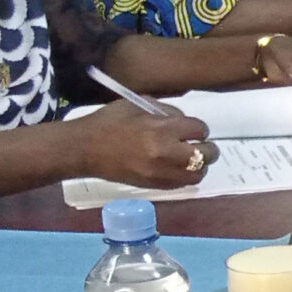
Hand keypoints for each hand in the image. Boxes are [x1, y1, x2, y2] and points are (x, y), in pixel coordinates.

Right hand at [71, 103, 216, 188]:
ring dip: (199, 165)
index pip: (199, 129)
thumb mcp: (137, 105)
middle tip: (199, 144)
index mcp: (162, 129)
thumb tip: (184, 121)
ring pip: (199, 173)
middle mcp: (166, 153)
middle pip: (206, 154)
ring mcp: (162, 173)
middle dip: (207, 147)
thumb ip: (166, 111)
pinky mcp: (155, 186)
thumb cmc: (109, 122)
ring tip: (190, 158)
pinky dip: (186, 175)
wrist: (85, 149)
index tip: (191, 129)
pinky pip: (183, 184)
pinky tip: (178, 167)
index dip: (198, 128)